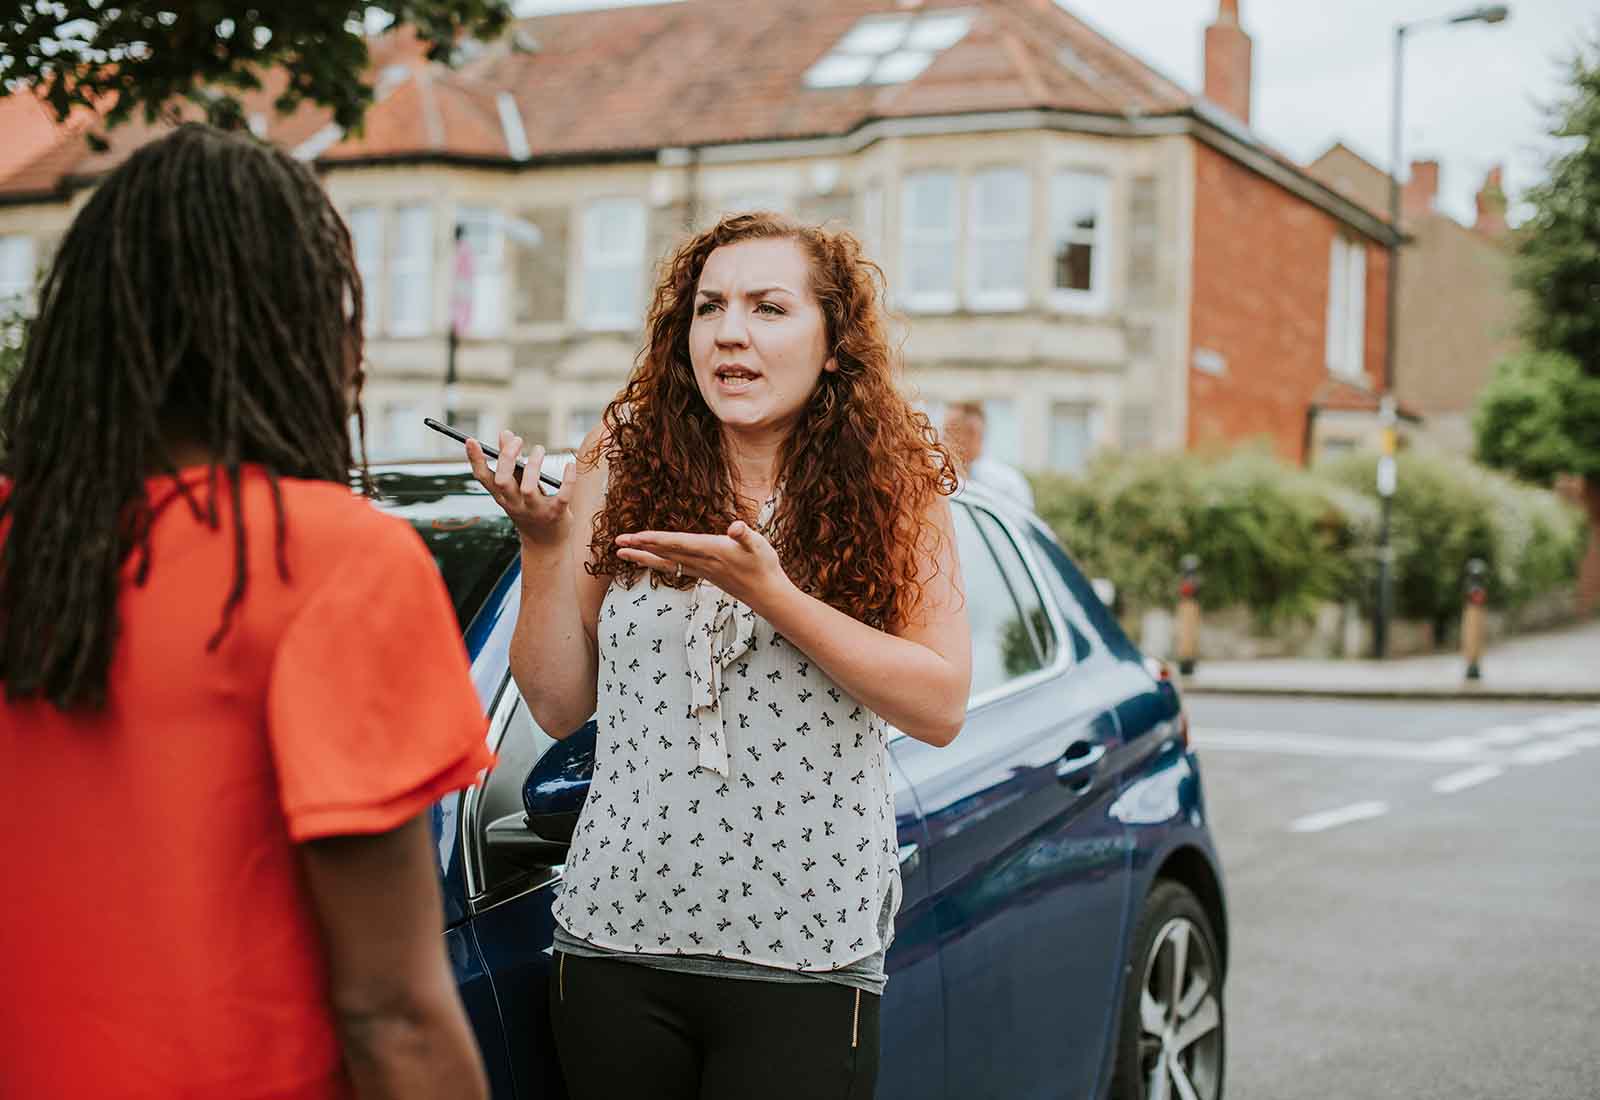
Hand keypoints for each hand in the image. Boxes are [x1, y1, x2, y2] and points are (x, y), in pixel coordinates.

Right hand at [465, 431, 575, 547]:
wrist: (546, 544)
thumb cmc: (530, 508)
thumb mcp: (517, 486)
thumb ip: (511, 461)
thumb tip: (505, 433)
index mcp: (502, 497)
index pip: (483, 478)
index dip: (475, 459)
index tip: (471, 440)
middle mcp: (515, 504)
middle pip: (502, 481)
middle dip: (507, 457)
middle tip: (518, 440)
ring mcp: (535, 510)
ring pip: (528, 488)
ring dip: (533, 465)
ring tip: (539, 449)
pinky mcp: (556, 514)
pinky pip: (562, 495)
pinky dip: (567, 479)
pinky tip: (569, 464)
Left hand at [615, 521, 791, 610]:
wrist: (767, 594)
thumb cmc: (764, 566)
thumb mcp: (759, 544)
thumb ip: (745, 535)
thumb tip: (736, 527)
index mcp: (711, 550)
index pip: (677, 543)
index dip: (655, 539)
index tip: (635, 536)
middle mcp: (701, 562)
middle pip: (664, 554)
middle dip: (640, 547)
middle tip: (617, 543)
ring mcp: (700, 569)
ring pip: (666, 562)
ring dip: (643, 557)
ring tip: (623, 553)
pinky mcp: (703, 573)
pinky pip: (673, 567)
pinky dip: (658, 562)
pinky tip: (650, 560)